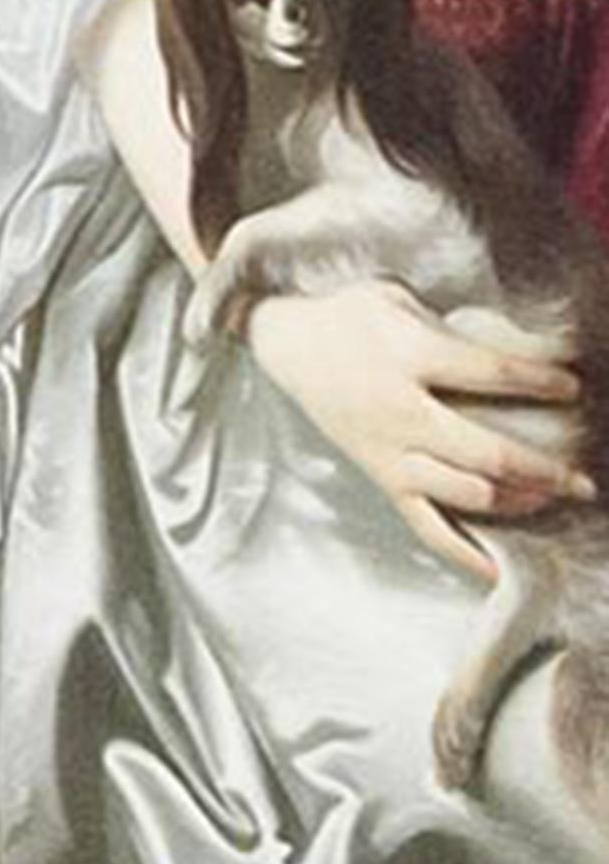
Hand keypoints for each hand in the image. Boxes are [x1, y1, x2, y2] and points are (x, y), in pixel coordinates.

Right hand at [242, 277, 588, 576]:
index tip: (574, 385)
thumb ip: (453, 323)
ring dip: (517, 500)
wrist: (285, 344)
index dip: (541, 380)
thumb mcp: (397, 298)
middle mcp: (400, 412)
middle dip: (545, 468)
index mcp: (407, 359)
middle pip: (487, 452)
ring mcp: (389, 453)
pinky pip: (425, 525)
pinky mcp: (380, 477)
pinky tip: (500, 565)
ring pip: (464, 492)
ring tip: (551, 498)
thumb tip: (522, 343)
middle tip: (583, 480)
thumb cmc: (347, 315)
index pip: (491, 373)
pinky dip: (463, 551)